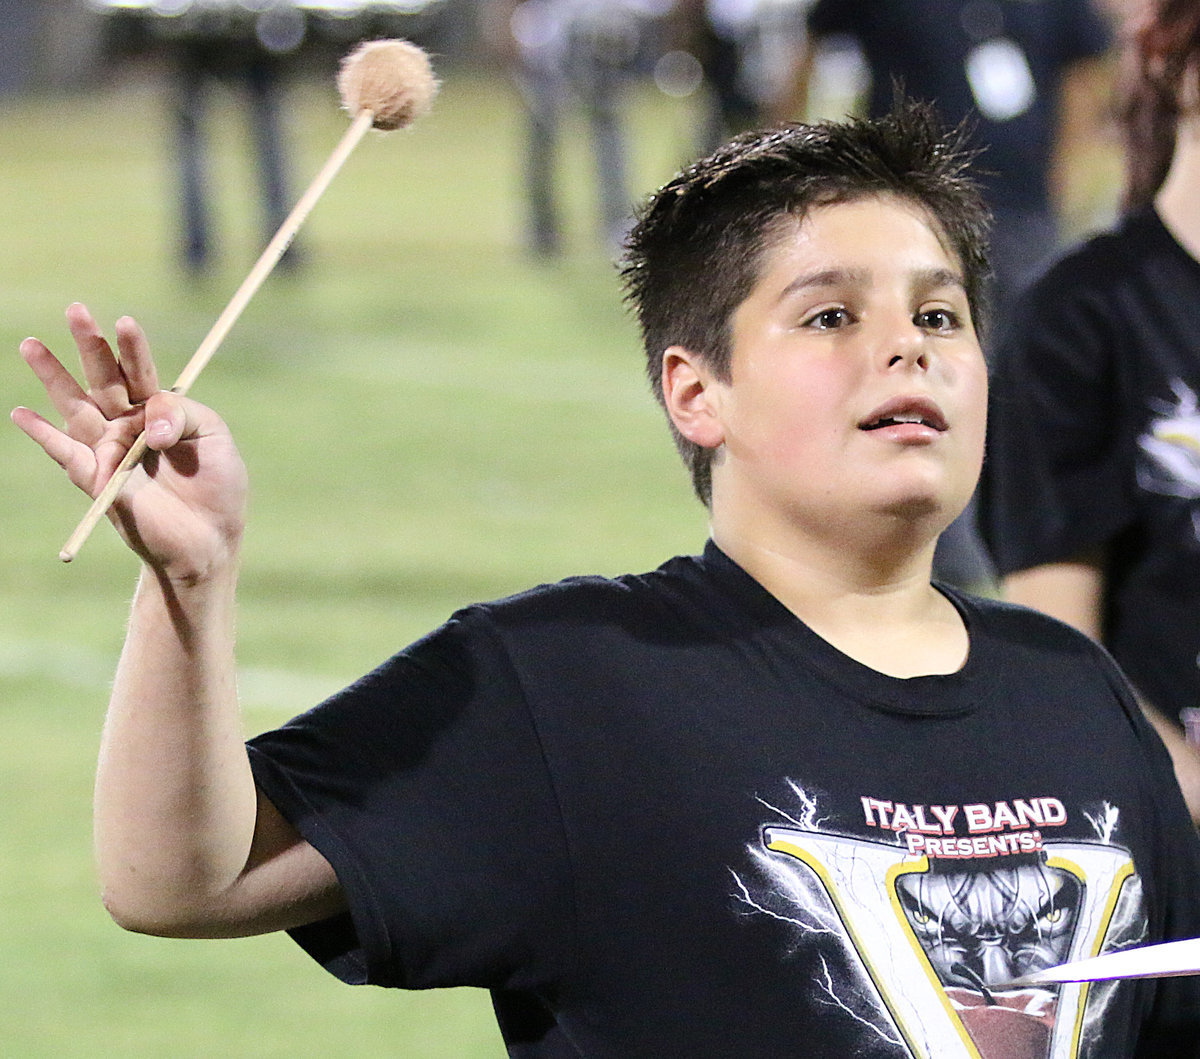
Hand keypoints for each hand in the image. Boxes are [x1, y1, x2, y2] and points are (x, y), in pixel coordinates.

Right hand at [11, 303, 247, 579]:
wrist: (208, 538)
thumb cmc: (217, 486)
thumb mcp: (214, 439)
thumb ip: (180, 417)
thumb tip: (145, 428)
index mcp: (160, 410)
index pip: (142, 371)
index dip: (133, 348)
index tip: (125, 322)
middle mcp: (129, 424)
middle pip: (104, 379)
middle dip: (90, 346)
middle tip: (76, 310)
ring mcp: (109, 450)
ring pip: (76, 407)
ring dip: (53, 377)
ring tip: (32, 345)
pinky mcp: (95, 478)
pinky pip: (64, 453)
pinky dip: (42, 434)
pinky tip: (21, 413)